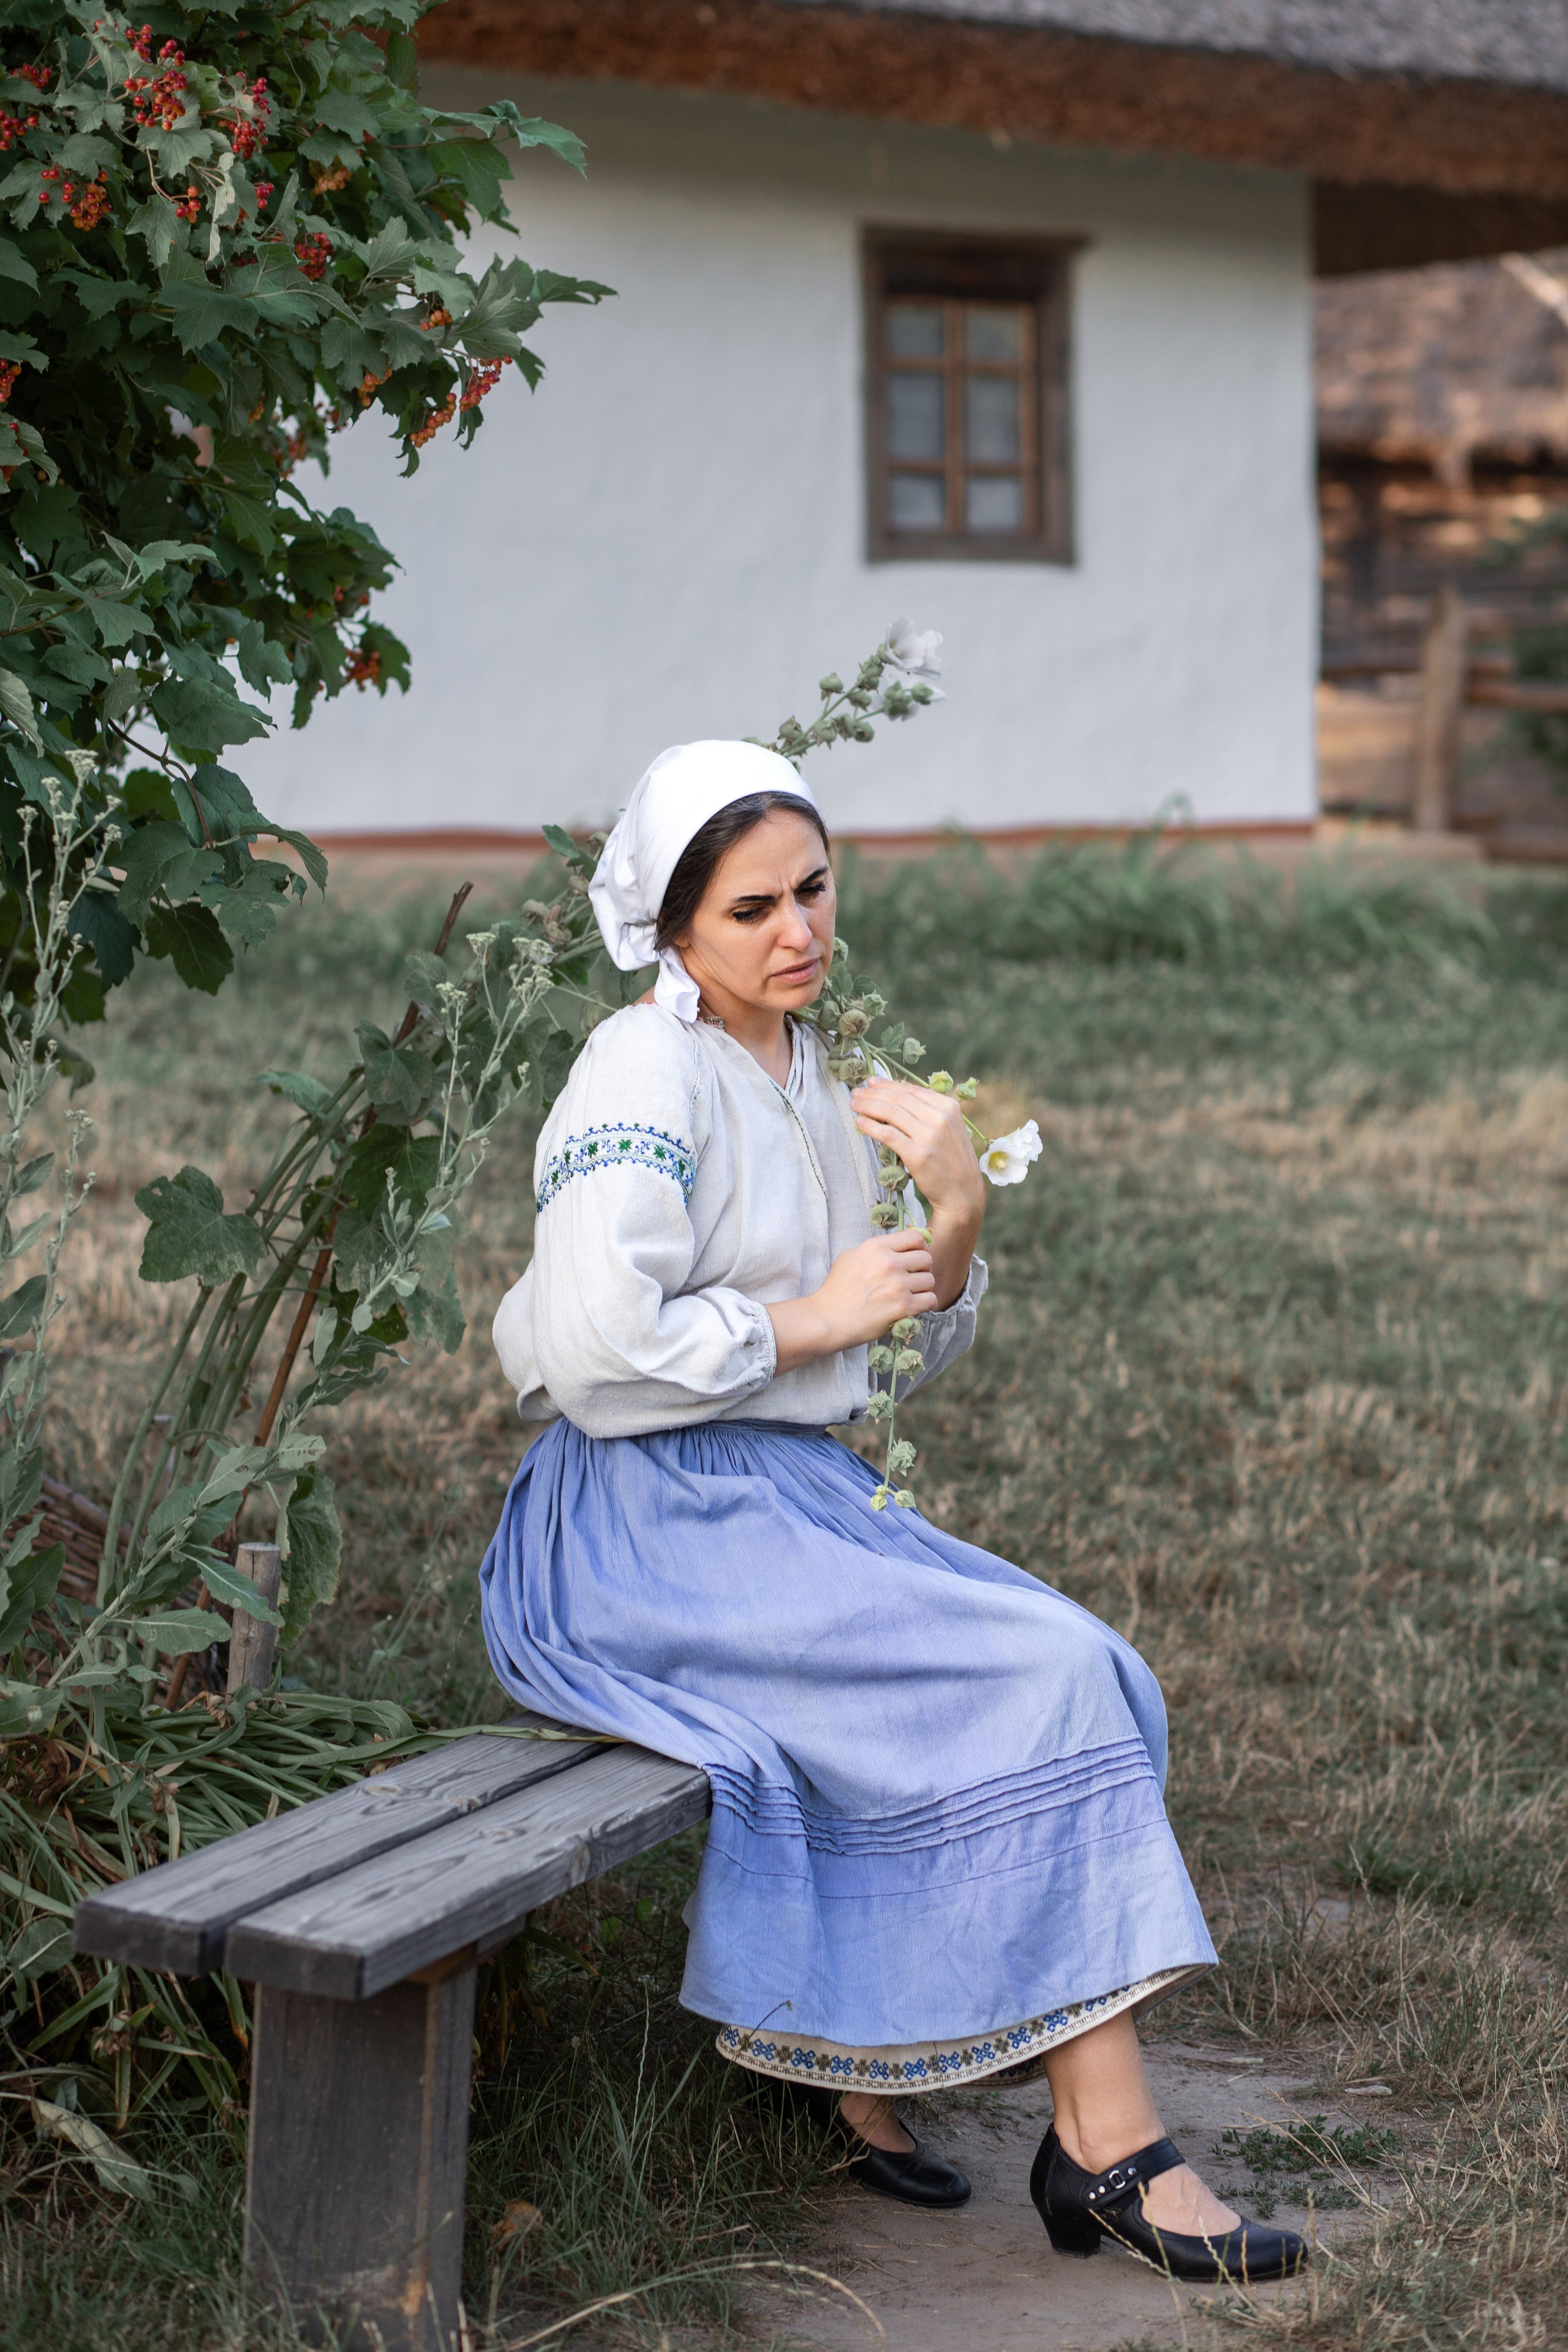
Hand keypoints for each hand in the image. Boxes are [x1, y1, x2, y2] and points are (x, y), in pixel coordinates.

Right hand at [768, 1232, 935, 1374]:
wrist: (827, 1319)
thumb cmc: (836, 1290)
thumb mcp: (850, 1257)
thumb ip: (874, 1250)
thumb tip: (897, 1247)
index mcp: (876, 1247)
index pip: (915, 1237)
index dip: (919, 1247)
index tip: (914, 1258)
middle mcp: (889, 1262)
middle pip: (926, 1258)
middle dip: (921, 1269)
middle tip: (911, 1280)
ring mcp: (898, 1284)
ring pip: (930, 1280)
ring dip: (922, 1289)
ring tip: (909, 1295)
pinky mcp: (903, 1306)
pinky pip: (930, 1300)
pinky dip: (924, 1304)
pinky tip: (912, 1307)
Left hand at [850, 1079, 984, 1309]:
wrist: (963, 1195)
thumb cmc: (952, 1162)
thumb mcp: (948, 1129)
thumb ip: (928, 1112)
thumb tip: (897, 1093)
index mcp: (949, 1107)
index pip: (911, 1089)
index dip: (887, 1084)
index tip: (870, 1083)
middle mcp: (941, 1118)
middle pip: (898, 1098)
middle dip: (873, 1094)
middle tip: (855, 1093)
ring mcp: (930, 1136)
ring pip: (891, 1112)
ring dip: (868, 1106)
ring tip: (853, 1105)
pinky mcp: (918, 1154)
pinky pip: (887, 1134)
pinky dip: (870, 1126)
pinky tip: (859, 1123)